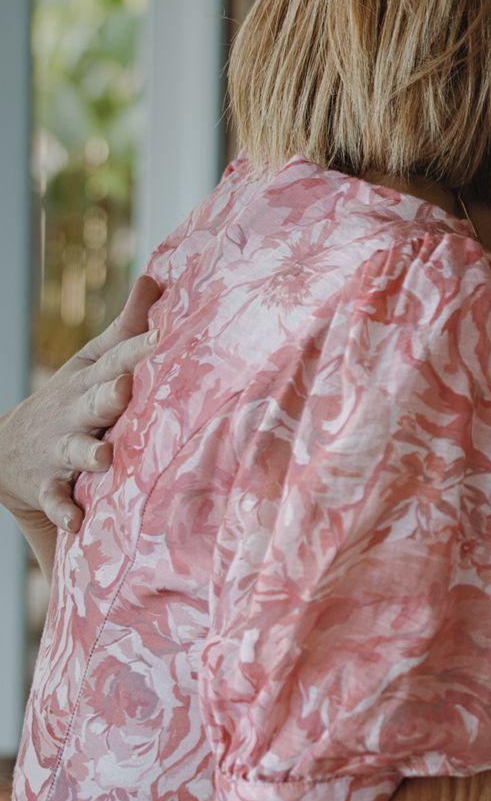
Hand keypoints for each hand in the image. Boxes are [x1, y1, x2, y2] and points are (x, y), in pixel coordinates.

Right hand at [0, 276, 160, 560]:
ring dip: (88, 453)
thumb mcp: (94, 361)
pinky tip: (75, 522)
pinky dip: (63, 511)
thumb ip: (128, 327)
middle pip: (94, 402)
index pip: (117, 360)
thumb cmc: (73, 397)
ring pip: (75, 450)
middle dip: (108, 396)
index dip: (138, 349)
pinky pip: (55, 501)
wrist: (4, 449)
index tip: (164, 336)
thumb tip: (158, 278)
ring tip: (103, 457)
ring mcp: (59, 449)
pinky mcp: (48, 486)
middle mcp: (76, 413)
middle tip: (124, 392)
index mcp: (92, 381)